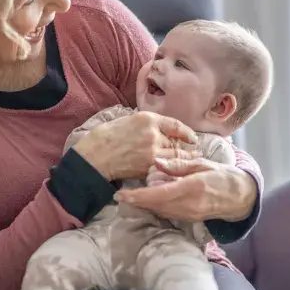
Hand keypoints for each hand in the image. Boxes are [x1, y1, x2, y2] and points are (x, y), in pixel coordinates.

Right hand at [72, 111, 198, 180]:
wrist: (95, 156)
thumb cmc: (107, 136)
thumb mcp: (128, 120)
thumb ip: (148, 123)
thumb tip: (163, 129)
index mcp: (148, 119)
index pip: (176, 125)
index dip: (187, 132)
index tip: (192, 138)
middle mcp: (153, 134)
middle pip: (178, 143)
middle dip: (187, 149)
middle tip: (194, 152)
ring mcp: (152, 153)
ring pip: (175, 157)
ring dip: (183, 160)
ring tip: (188, 162)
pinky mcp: (148, 168)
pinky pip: (166, 168)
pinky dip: (172, 169)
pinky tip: (175, 170)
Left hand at [114, 157, 257, 221]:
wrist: (239, 197)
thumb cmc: (222, 176)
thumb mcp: (203, 165)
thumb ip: (179, 164)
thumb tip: (157, 162)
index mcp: (190, 188)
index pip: (158, 194)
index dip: (138, 196)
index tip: (122, 194)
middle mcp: (187, 205)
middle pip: (154, 206)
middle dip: (136, 201)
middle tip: (119, 195)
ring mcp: (188, 214)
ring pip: (159, 211)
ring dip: (144, 204)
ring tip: (130, 196)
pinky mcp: (188, 218)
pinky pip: (167, 213)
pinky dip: (155, 206)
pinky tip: (149, 199)